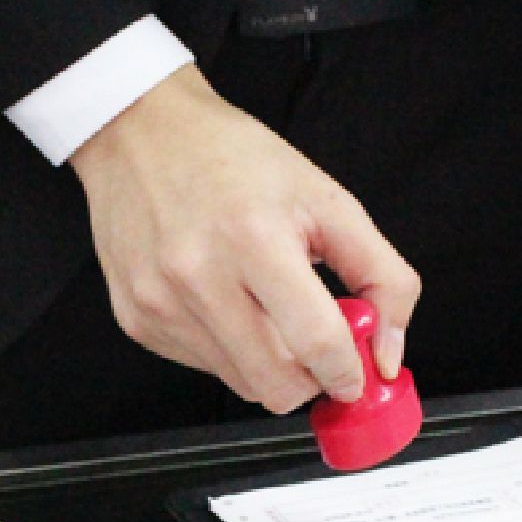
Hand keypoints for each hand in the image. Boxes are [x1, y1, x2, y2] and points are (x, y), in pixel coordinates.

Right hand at [67, 65, 419, 411]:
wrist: (139, 134)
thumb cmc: (232, 159)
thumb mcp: (327, 200)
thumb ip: (379, 275)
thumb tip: (386, 355)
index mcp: (255, 238)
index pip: (316, 343)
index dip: (348, 374)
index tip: (356, 375)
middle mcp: (198, 276)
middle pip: (276, 386)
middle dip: (309, 379)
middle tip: (315, 344)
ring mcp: (160, 304)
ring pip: (240, 384)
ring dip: (266, 362)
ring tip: (262, 305)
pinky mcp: (135, 319)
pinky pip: (202, 367)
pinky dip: (226, 348)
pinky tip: (220, 299)